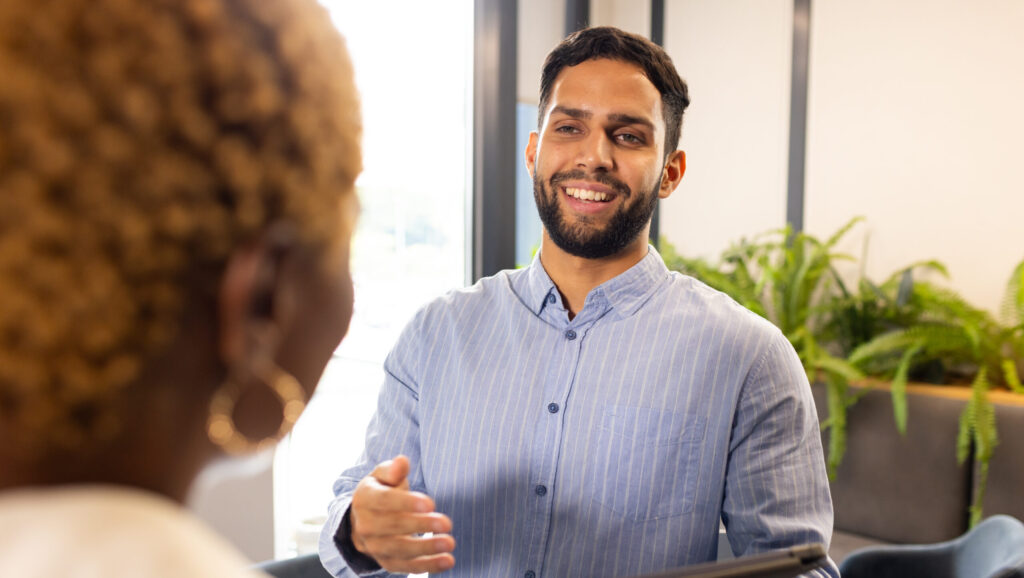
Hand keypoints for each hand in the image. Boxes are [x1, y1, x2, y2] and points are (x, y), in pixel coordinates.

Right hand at [349, 455, 455, 573]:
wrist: (365, 518)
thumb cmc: (382, 490)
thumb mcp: (384, 475)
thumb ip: (393, 469)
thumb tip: (402, 461)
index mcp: (364, 498)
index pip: (384, 501)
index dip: (406, 502)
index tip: (431, 504)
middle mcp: (365, 525)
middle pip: (393, 526)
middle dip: (421, 525)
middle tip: (446, 523)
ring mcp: (374, 546)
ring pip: (400, 550)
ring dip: (426, 548)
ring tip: (450, 543)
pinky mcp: (386, 561)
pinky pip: (406, 567)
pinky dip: (427, 565)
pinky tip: (447, 561)